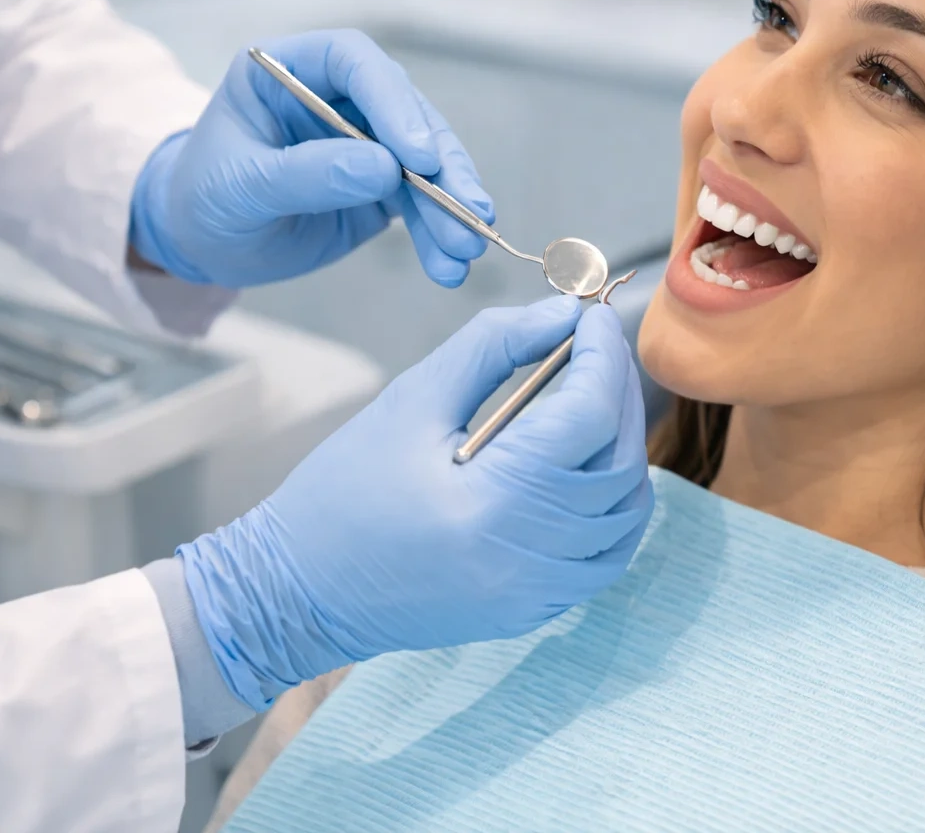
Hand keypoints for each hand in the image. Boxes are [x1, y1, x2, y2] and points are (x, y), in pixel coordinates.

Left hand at [129, 30, 491, 288]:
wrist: (203, 242)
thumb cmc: (205, 199)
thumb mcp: (241, 188)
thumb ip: (307, 174)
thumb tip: (384, 169)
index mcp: (289, 69)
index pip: (351, 61)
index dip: (392, 101)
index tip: (418, 155)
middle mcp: (336, 94)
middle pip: (405, 112)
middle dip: (441, 165)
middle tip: (469, 211)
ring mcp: (365, 138)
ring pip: (425, 161)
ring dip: (450, 206)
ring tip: (464, 251)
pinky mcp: (382, 184)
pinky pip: (421, 201)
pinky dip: (438, 231)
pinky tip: (449, 264)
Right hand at [178, 296, 653, 709]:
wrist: (299, 592)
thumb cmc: (344, 490)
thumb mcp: (413, 400)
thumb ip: (494, 347)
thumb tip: (564, 314)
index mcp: (494, 498)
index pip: (588, 414)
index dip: (601, 356)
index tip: (591, 319)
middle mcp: (529, 555)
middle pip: (618, 461)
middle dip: (616, 394)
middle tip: (596, 350)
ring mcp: (537, 593)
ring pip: (625, 514)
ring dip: (623, 448)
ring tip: (594, 401)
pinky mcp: (533, 611)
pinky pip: (605, 556)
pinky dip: (612, 505)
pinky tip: (585, 467)